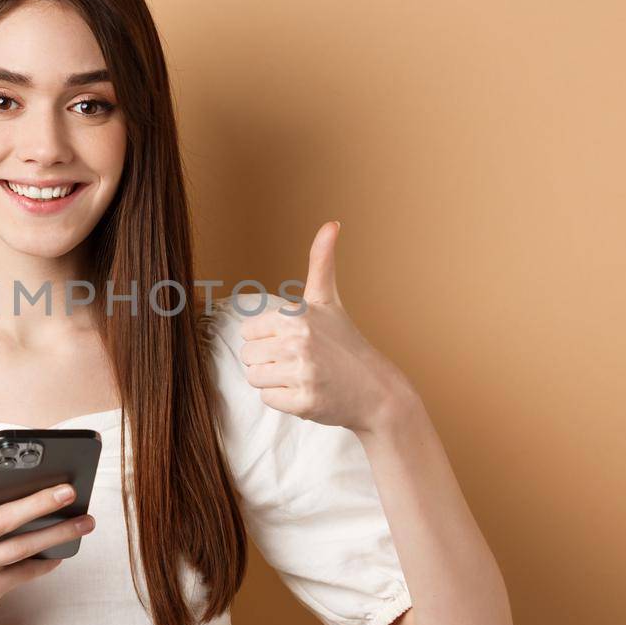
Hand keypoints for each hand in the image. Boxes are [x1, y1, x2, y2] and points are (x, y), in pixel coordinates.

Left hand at [237, 220, 410, 432]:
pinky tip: (308, 393)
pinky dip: (284, 401)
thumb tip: (331, 222)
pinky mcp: (304, 402)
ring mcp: (302, 373)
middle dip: (269, 361)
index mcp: (296, 315)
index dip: (267, 338)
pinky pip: (268, 401)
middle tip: (300, 361)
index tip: (293, 341)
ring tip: (303, 376)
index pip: (248, 331)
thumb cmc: (347, 343)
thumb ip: (321, 262)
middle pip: (248, 356)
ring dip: (275, 382)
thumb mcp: (329, 300)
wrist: (377, 390)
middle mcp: (298, 342)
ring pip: (255, 379)